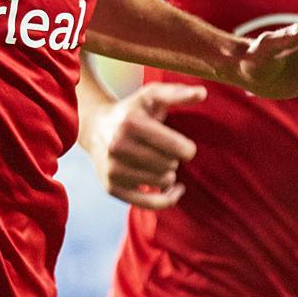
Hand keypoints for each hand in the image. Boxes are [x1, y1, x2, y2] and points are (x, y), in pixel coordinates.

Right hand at [86, 83, 204, 208]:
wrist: (94, 129)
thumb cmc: (131, 111)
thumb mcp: (151, 96)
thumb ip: (177, 93)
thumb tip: (203, 92)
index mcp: (131, 122)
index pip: (177, 148)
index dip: (187, 149)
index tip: (183, 146)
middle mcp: (118, 146)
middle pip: (170, 165)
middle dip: (173, 159)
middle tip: (163, 151)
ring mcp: (113, 168)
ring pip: (162, 182)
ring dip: (167, 174)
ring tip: (158, 162)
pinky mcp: (111, 187)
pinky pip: (150, 204)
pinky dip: (167, 198)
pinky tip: (174, 189)